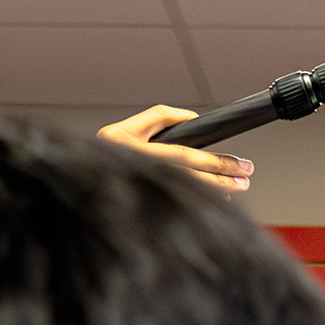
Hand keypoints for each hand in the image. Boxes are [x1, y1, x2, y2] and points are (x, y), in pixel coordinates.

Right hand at [98, 105, 254, 194]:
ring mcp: (130, 187)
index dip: (214, 161)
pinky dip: (194, 200)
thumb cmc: (103, 158)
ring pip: (182, 192)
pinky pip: (172, 203)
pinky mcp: (132, 206)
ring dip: (213, 192)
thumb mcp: (128, 129)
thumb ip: (160, 118)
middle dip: (221, 178)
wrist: (79, 190)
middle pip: (188, 177)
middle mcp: (128, 167)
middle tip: (245, 176)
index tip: (237, 164)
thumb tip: (192, 120)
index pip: (182, 155)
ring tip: (236, 187)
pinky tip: (213, 199)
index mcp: (125, 144)